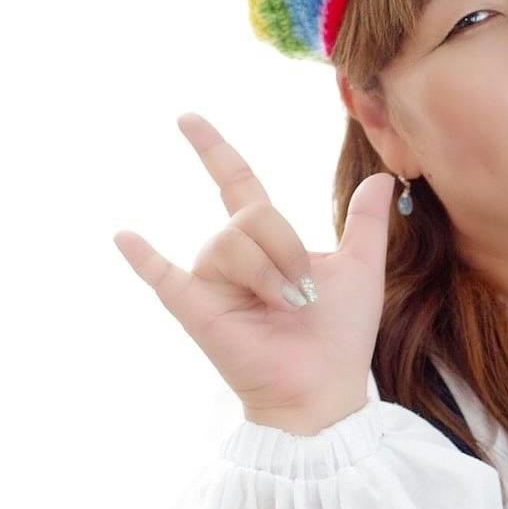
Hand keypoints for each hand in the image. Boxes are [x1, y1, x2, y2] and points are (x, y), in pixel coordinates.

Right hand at [113, 113, 396, 428]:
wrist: (325, 388)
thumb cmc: (340, 337)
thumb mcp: (361, 271)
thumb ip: (365, 223)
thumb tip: (380, 177)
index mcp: (267, 242)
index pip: (235, 183)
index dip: (214, 150)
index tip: (188, 119)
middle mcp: (233, 257)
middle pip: (251, 215)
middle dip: (287, 248)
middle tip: (305, 294)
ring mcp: (211, 283)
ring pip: (231, 242)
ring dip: (270, 273)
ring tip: (285, 308)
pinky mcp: (197, 311)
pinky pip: (163, 276)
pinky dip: (144, 258)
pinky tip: (126, 237)